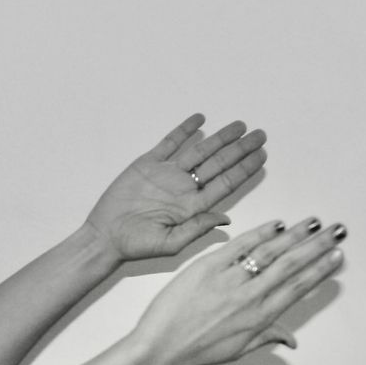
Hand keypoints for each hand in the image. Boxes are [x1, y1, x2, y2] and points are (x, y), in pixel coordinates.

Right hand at [82, 114, 268, 261]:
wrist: (103, 236)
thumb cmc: (135, 245)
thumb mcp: (170, 244)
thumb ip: (197, 228)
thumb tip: (226, 218)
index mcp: (193, 206)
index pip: (226, 183)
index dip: (245, 169)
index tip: (262, 156)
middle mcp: (184, 188)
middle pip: (219, 163)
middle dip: (240, 149)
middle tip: (260, 135)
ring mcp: (167, 174)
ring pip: (200, 151)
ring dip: (220, 138)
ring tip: (239, 125)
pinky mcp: (148, 164)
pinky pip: (170, 143)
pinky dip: (184, 130)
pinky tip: (200, 120)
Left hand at [131, 217, 345, 364]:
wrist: (159, 347)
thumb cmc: (196, 351)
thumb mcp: (237, 350)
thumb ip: (267, 339)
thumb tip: (291, 341)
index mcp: (260, 317)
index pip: (299, 287)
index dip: (321, 269)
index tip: (337, 254)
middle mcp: (250, 297)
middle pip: (292, 264)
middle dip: (318, 245)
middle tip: (337, 230)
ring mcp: (229, 280)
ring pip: (270, 252)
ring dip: (295, 234)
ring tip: (313, 222)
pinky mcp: (206, 268)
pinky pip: (239, 246)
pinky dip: (260, 233)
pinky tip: (277, 224)